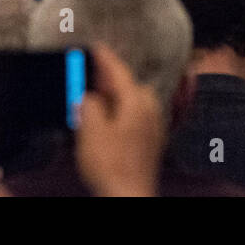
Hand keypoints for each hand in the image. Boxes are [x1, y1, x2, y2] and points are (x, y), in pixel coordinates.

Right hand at [75, 43, 164, 196]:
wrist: (128, 197)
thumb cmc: (110, 164)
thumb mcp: (90, 129)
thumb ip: (89, 104)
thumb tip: (89, 96)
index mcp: (137, 102)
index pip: (119, 71)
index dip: (105, 58)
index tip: (96, 46)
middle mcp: (151, 111)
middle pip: (130, 86)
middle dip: (112, 81)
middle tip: (92, 78)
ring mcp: (154, 128)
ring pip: (135, 103)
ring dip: (118, 99)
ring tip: (97, 102)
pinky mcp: (152, 145)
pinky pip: (137, 119)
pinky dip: (123, 115)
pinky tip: (111, 124)